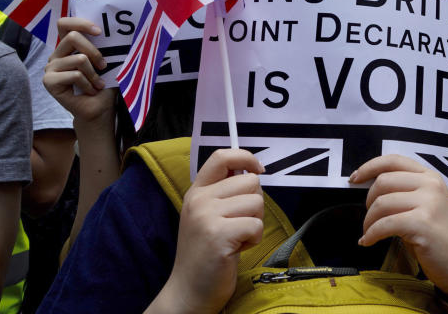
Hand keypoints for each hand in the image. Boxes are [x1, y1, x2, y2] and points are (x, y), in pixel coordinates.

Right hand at [43, 17, 114, 125]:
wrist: (99, 108)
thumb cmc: (103, 84)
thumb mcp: (106, 61)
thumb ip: (103, 46)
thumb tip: (117, 32)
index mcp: (68, 47)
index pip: (65, 24)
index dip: (80, 23)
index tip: (99, 31)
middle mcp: (56, 55)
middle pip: (72, 37)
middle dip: (94, 51)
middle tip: (104, 66)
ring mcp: (50, 68)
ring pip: (78, 59)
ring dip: (94, 73)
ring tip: (98, 84)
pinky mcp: (49, 81)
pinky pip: (75, 75)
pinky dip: (88, 84)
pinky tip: (90, 91)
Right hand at [153, 149, 264, 313]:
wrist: (189, 290)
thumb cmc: (206, 253)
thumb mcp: (207, 215)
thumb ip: (224, 192)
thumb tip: (252, 171)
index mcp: (197, 192)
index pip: (222, 157)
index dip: (246, 157)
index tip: (258, 169)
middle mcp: (199, 200)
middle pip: (250, 181)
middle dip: (254, 203)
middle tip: (239, 223)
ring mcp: (207, 217)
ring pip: (257, 202)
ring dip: (255, 222)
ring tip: (236, 237)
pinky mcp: (219, 235)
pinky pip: (256, 225)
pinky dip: (254, 238)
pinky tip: (237, 248)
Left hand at [352, 155, 447, 297]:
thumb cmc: (438, 235)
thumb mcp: (425, 203)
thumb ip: (405, 190)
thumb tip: (369, 186)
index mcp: (430, 176)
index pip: (394, 160)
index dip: (369, 167)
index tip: (354, 179)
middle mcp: (431, 184)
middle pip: (383, 181)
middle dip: (368, 201)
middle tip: (370, 218)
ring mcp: (429, 203)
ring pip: (381, 203)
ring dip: (368, 221)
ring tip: (369, 233)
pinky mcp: (422, 223)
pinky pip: (385, 224)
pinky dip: (371, 234)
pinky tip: (368, 241)